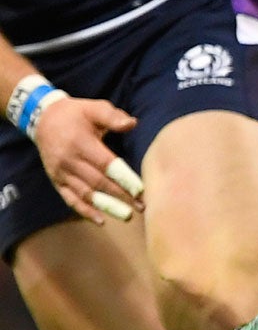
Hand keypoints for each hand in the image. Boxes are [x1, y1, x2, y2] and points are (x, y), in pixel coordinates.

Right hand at [31, 95, 145, 222]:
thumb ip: (112, 116)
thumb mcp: (94, 108)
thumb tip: (132, 123)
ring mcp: (61, 172)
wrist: (43, 119)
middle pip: (97, 182)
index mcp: (81, 143)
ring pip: (85, 193)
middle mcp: (69, 160)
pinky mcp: (56, 180)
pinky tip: (101, 221)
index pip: (106, 165)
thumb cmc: (76, 114)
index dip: (123, 178)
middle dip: (120, 196)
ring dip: (106, 206)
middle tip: (141, 207)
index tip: (140, 190)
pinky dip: (85, 211)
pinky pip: (70, 198)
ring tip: (126, 216)